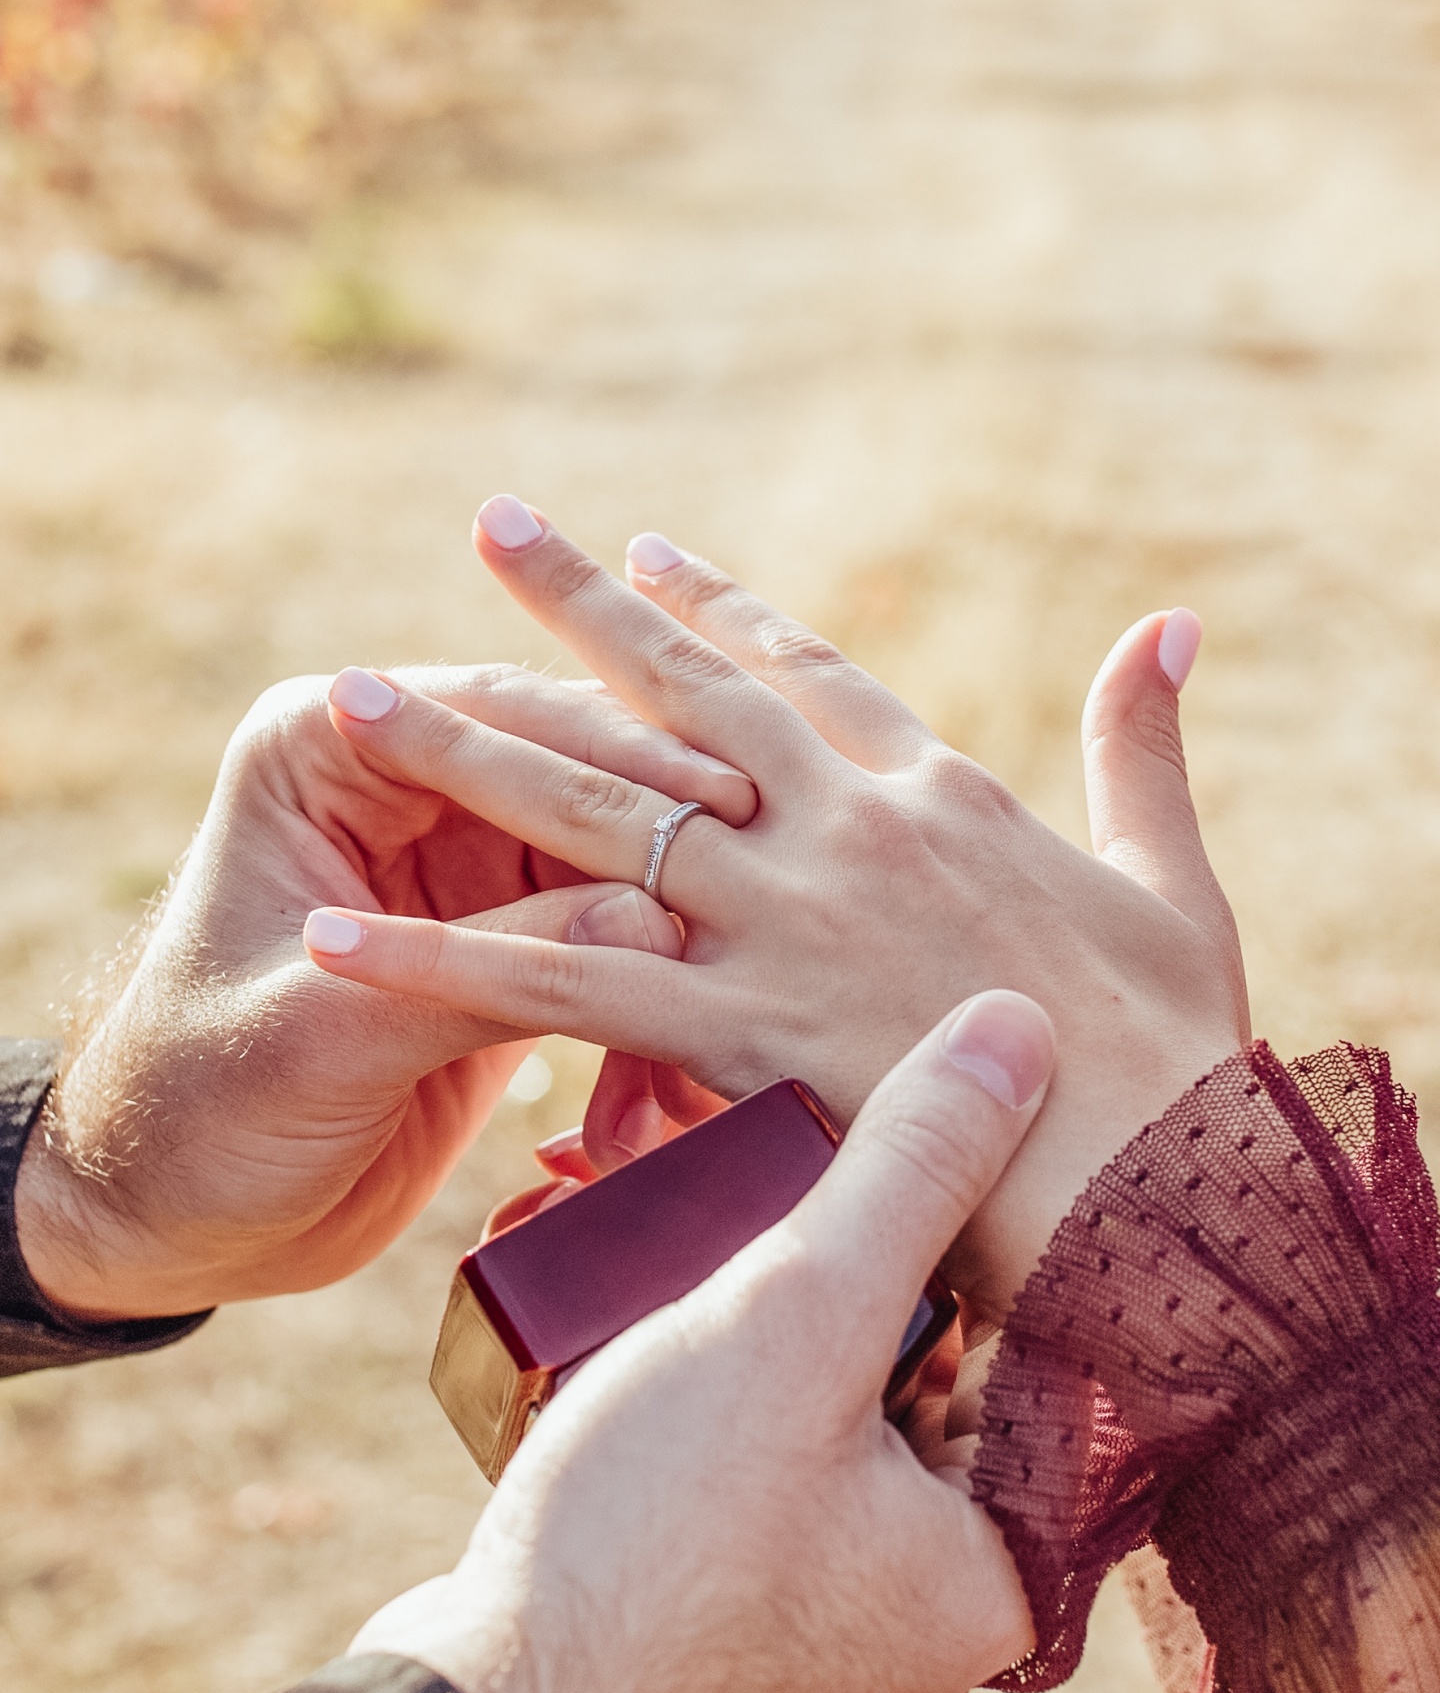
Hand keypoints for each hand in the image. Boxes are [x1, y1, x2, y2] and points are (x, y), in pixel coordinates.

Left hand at [16, 662, 753, 1318]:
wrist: (173, 1217)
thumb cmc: (201, 1107)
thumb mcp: (331, 1039)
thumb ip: (485, 974)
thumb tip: (653, 921)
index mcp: (328, 750)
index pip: (494, 713)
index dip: (614, 755)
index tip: (724, 802)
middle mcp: (402, 785)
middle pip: (570, 769)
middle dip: (672, 817)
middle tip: (788, 853)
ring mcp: (458, 866)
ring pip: (608, 852)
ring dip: (680, 904)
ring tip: (783, 940)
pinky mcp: (503, 947)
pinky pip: (611, 937)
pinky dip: (659, 979)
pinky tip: (724, 1020)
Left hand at [304, 500, 1246, 1317]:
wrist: (1168, 1169)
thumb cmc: (1182, 1051)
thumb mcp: (1172, 881)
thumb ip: (1146, 747)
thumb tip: (1171, 624)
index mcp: (936, 792)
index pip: (802, 674)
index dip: (716, 610)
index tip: (641, 552)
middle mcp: (841, 830)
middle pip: (678, 697)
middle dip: (573, 610)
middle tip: (490, 523)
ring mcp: (783, 920)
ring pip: (594, 814)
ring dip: (464, 750)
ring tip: (351, 693)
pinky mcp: (737, 1024)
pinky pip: (560, 986)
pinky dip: (443, 963)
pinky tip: (341, 937)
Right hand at [350, 995, 1054, 1692]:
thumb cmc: (651, 1545)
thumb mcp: (793, 1314)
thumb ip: (908, 1169)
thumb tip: (1021, 1026)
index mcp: (1004, 1569)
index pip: (1036, 1346)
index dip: (976, 1221)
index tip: (914, 1133)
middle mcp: (933, 1623)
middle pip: (926, 1386)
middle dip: (853, 1273)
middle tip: (787, 1169)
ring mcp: (822, 1643)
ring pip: (827, 1430)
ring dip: (769, 1332)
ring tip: (701, 1235)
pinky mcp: (719, 1641)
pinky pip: (750, 1486)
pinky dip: (713, 1407)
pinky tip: (646, 1338)